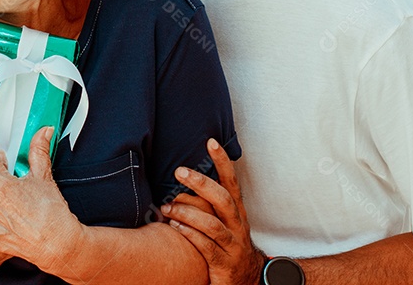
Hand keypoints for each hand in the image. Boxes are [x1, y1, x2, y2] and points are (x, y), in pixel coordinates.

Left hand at [162, 138, 264, 284]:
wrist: (246, 280)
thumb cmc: (227, 245)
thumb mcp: (223, 222)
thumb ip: (207, 204)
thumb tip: (182, 180)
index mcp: (236, 212)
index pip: (231, 182)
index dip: (222, 162)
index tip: (210, 142)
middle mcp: (237, 225)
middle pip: (222, 199)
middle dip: (201, 183)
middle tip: (179, 171)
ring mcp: (232, 245)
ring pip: (211, 224)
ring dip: (186, 213)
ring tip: (165, 208)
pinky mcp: (224, 263)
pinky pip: (206, 246)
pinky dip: (189, 234)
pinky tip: (174, 226)